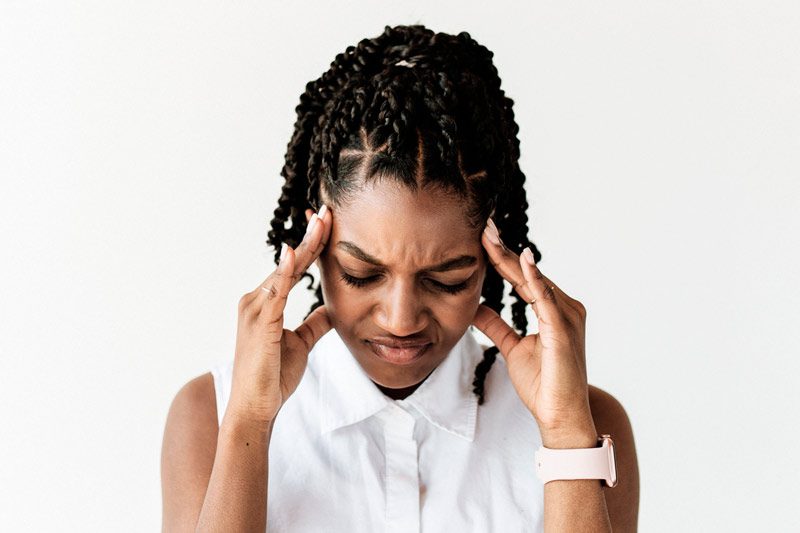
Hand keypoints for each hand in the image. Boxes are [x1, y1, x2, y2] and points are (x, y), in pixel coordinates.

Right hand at [226, 205, 332, 425]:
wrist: (255, 407)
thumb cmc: (273, 377)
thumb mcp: (301, 343)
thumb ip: (315, 323)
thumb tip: (331, 309)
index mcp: (266, 303)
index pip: (293, 268)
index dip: (311, 246)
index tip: (327, 224)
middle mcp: (255, 300)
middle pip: (289, 262)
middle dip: (311, 236)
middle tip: (328, 212)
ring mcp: (255, 309)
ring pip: (285, 270)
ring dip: (305, 245)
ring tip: (322, 223)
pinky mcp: (259, 322)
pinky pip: (275, 292)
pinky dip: (284, 271)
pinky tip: (294, 253)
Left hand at [472, 219, 595, 442]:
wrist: (559, 415)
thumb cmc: (543, 383)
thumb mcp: (513, 348)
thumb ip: (497, 325)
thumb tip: (475, 307)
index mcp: (553, 310)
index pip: (523, 277)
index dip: (502, 257)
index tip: (482, 237)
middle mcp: (564, 308)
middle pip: (528, 273)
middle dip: (504, 250)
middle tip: (483, 225)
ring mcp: (566, 318)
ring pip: (534, 280)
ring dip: (512, 258)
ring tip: (491, 237)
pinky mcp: (563, 331)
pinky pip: (547, 300)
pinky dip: (535, 279)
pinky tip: (523, 261)